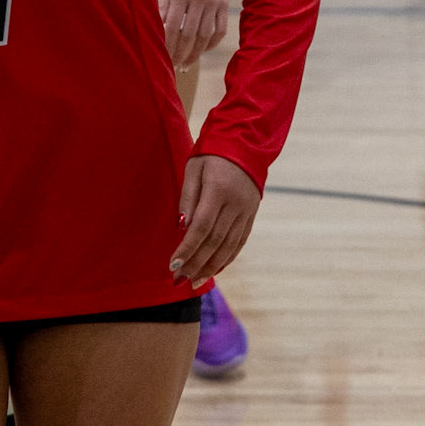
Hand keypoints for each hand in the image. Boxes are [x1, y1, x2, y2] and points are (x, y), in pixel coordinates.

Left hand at [158, 0, 229, 65]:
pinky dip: (211, 44)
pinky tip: (202, 51)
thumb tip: (157, 30)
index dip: (168, 45)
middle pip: (189, 35)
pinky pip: (220, 30)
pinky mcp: (225, 6)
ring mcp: (214, 3)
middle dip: (180, 53)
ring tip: (186, 63)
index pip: (173, 26)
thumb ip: (163, 6)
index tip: (164, 57)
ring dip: (195, 53)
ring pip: (205, 36)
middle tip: (174, 65)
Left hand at [170, 154, 260, 284]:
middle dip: (196, 263)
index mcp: (219, 190)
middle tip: (180, 279)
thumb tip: (182, 229)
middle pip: (215, 241)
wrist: (245, 144)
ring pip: (229, 246)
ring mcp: (247, 212)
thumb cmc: (212, 155)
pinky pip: (239, 243)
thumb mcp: (193, 168)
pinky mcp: (251, 216)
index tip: (173, 264)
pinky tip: (213, 270)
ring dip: (211, 267)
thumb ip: (187, 198)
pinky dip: (226, 259)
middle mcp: (236, 204)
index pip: (202, 227)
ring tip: (194, 281)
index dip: (188, 248)